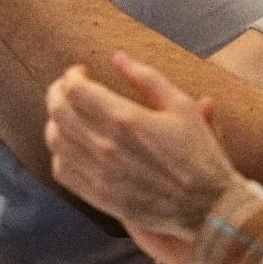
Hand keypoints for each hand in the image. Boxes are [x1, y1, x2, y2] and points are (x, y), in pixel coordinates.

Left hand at [43, 52, 246, 263]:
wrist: (207, 206)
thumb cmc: (199, 153)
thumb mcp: (182, 105)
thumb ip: (147, 78)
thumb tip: (118, 57)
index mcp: (126, 120)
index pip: (76, 90)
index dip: (71, 76)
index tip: (80, 72)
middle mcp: (106, 147)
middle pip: (59, 113)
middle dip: (56, 92)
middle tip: (66, 88)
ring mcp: (100, 175)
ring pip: (56, 142)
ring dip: (54, 121)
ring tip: (68, 114)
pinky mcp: (99, 197)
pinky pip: (63, 172)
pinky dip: (59, 154)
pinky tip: (72, 145)